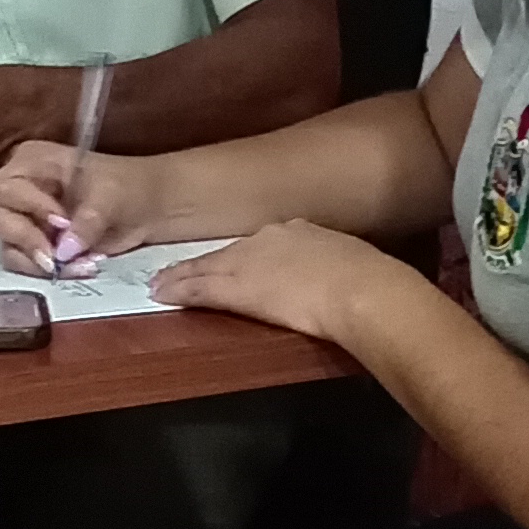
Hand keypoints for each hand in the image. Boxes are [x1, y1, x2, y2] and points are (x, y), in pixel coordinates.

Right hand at [0, 138, 162, 276]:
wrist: (151, 209)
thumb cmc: (128, 187)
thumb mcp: (111, 196)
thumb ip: (88, 220)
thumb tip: (64, 249)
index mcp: (32, 161)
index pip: (7, 186)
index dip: (29, 206)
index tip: (62, 222)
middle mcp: (19, 187)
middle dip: (24, 238)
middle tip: (54, 255)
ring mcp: (24, 218)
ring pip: (7, 245)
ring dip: (38, 262)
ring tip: (78, 265)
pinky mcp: (34, 246)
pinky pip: (24, 264)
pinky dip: (47, 272)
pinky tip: (79, 268)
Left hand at [152, 220, 401, 345]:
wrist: (360, 289)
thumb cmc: (368, 282)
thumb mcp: (352, 266)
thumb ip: (337, 270)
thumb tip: (344, 280)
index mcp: (301, 233)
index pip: (259, 246)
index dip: (240, 257)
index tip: (228, 264)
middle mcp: (270, 238)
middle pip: (228, 252)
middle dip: (205, 263)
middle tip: (176, 271)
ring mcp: (251, 260)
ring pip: (207, 268)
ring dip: (182, 276)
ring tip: (160, 283)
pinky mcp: (238, 286)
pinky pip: (201, 287)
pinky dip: (179, 290)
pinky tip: (161, 294)